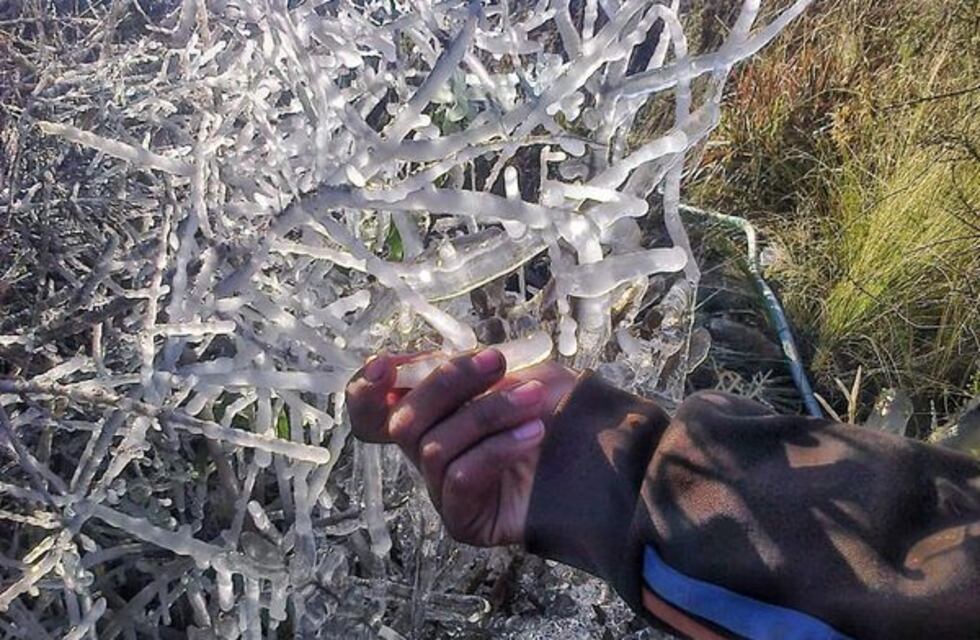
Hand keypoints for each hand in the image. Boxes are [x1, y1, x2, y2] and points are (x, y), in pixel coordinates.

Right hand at [345, 348, 577, 546]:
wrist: (608, 455)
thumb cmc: (557, 408)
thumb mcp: (514, 370)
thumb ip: (463, 363)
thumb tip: (425, 361)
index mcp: (432, 414)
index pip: (371, 408)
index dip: (366, 390)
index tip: (386, 367)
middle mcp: (428, 452)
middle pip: (402, 421)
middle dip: (448, 383)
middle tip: (497, 362)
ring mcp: (442, 489)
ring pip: (434, 446)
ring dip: (487, 414)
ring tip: (533, 399)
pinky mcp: (462, 519)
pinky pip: (459, 477)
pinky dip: (496, 448)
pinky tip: (532, 433)